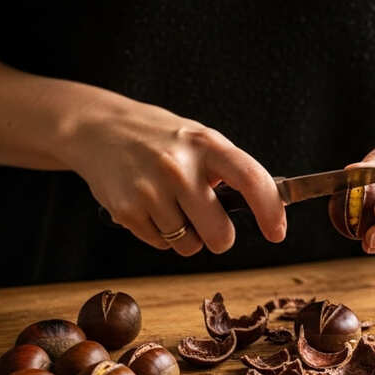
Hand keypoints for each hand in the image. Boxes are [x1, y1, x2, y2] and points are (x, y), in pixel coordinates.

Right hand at [62, 96, 285, 253]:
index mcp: (206, 145)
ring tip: (170, 206)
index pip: (252, 180)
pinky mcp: (126, 210)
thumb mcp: (198, 138)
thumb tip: (267, 206)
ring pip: (189, 245)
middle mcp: (179, 167)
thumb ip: (227, 169)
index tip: (277, 233)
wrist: (97, 129)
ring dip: (186, 236)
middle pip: (220, 233)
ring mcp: (150, 190)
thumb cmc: (158, 138)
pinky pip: (161, 244)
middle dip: (220, 237)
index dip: (270, 211)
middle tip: (210, 223)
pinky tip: (149, 207)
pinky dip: (160, 234)